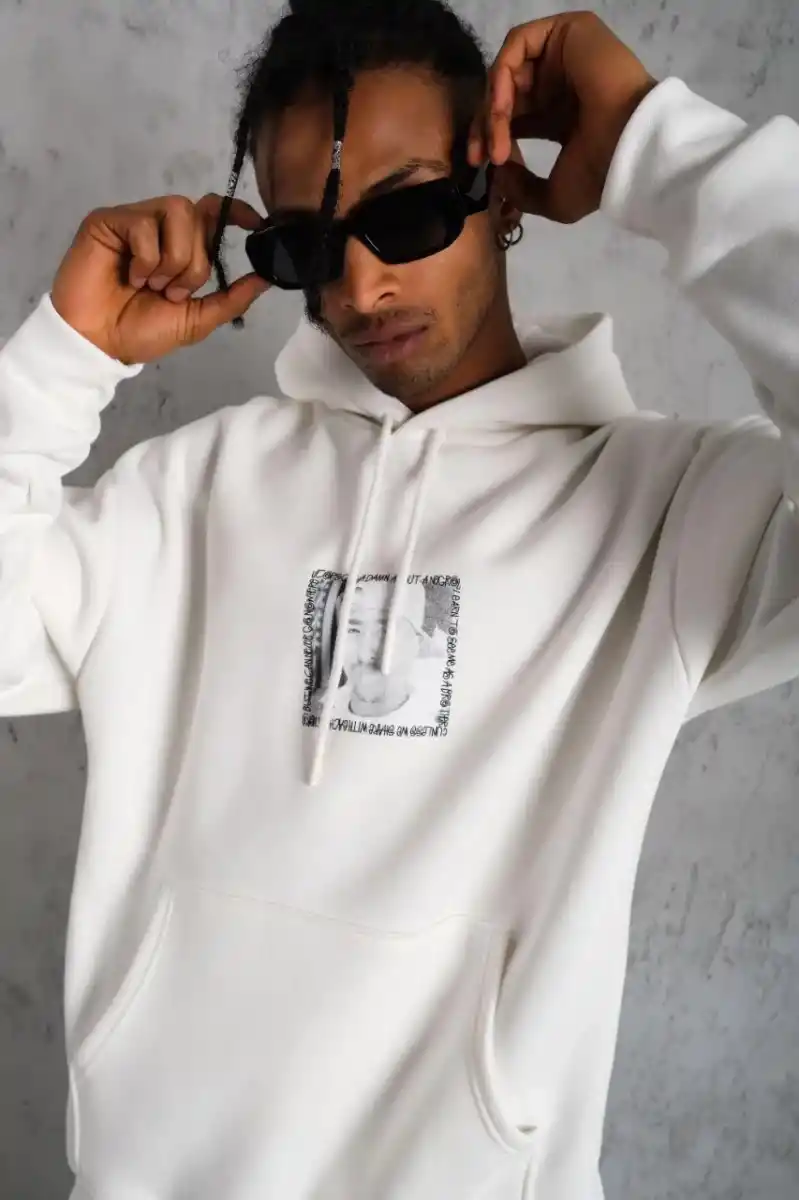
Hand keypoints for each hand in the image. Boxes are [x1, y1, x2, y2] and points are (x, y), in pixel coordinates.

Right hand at [51, 194, 269, 364]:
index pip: (214, 211)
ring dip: (173, 258)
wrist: (101, 343)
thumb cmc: (143, 331)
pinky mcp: (108, 220)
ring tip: (152, 285)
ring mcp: (135, 220)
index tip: (256, 225)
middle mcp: (161, 226)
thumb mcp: (198, 319)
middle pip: (199, 215)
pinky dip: (145, 258)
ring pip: (176, 211)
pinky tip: (130, 278)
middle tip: (172, 293)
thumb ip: (232, 298)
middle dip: (194, 262)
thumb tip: (268, 278)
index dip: (236, 211)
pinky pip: (144, 223)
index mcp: (184, 245)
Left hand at [469, 11, 658, 223]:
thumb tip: (497, 173)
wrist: (630, 148)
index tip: (479, 164)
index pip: (513, 117)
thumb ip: (521, 189)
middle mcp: (560, 83)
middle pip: (505, 94)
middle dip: (483, 125)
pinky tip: (502, 110)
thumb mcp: (554, 197)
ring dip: (492, 108)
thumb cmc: (600, 174)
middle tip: (478, 156)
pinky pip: (517, 46)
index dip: (490, 137)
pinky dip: (501, 78)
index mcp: (560, 116)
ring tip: (496, 143)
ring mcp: (563, 55)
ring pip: (508, 71)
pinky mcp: (567, 31)